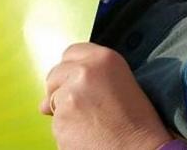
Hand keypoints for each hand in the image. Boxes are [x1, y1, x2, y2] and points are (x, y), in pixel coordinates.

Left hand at [42, 43, 171, 149]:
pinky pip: (54, 123)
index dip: (70, 68)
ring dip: (62, 111)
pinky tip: (85, 135)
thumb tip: (49, 96)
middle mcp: (85, 70)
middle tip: (80, 107)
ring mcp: (71, 94)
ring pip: (52, 100)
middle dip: (60, 89)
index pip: (71, 52)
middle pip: (55, 74)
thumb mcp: (120, 82)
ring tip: (89, 123)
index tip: (73, 81)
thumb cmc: (137, 122)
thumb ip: (91, 76)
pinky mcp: (62, 118)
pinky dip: (64, 130)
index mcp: (104, 58)